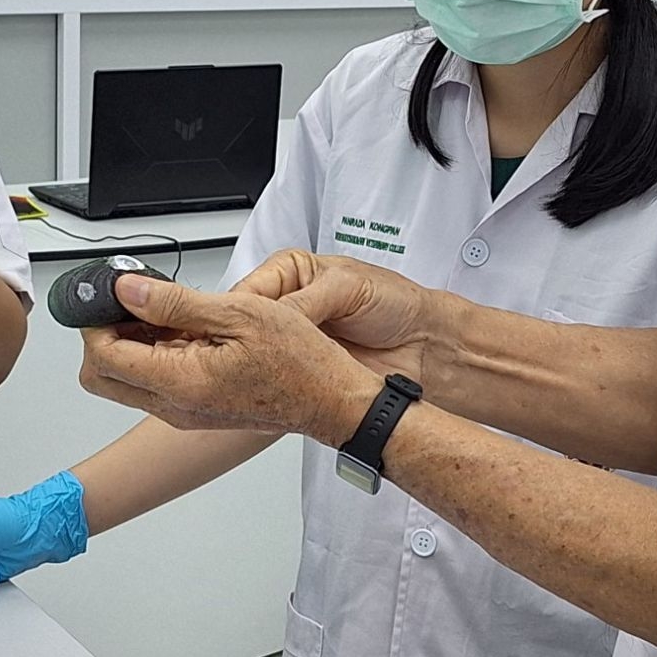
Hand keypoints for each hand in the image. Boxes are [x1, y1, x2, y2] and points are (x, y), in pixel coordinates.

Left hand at [78, 275, 383, 444]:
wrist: (330, 400)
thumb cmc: (299, 360)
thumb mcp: (238, 313)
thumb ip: (175, 304)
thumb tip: (128, 290)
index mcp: (180, 381)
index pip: (103, 356)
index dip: (97, 320)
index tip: (111, 293)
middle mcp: (174, 406)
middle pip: (100, 377)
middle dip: (102, 337)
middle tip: (128, 304)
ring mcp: (183, 412)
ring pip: (125, 381)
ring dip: (130, 346)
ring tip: (165, 313)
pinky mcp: (194, 410)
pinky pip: (154, 385)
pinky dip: (154, 357)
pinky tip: (185, 332)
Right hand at [234, 250, 437, 383]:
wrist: (424, 343)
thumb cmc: (395, 303)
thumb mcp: (347, 286)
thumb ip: (306, 299)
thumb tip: (270, 314)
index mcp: (292, 272)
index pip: (246, 290)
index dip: (235, 311)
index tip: (231, 329)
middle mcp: (288, 304)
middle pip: (244, 324)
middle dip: (243, 340)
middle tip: (247, 353)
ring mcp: (292, 340)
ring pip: (254, 354)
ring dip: (257, 364)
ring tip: (265, 370)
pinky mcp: (300, 371)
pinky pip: (275, 378)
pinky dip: (273, 384)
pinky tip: (277, 384)